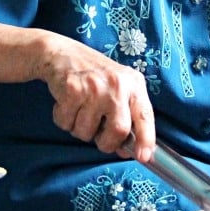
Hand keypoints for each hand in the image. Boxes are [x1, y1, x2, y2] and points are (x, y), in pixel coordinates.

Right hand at [41, 34, 155, 161]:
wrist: (63, 53)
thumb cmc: (94, 76)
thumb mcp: (118, 89)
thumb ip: (125, 117)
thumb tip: (126, 151)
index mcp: (134, 85)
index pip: (145, 116)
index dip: (146, 139)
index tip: (143, 157)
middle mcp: (117, 84)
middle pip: (118, 131)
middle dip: (105, 142)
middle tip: (97, 134)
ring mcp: (95, 86)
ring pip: (86, 132)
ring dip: (79, 129)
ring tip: (79, 110)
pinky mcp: (72, 89)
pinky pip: (66, 123)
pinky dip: (63, 119)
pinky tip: (66, 103)